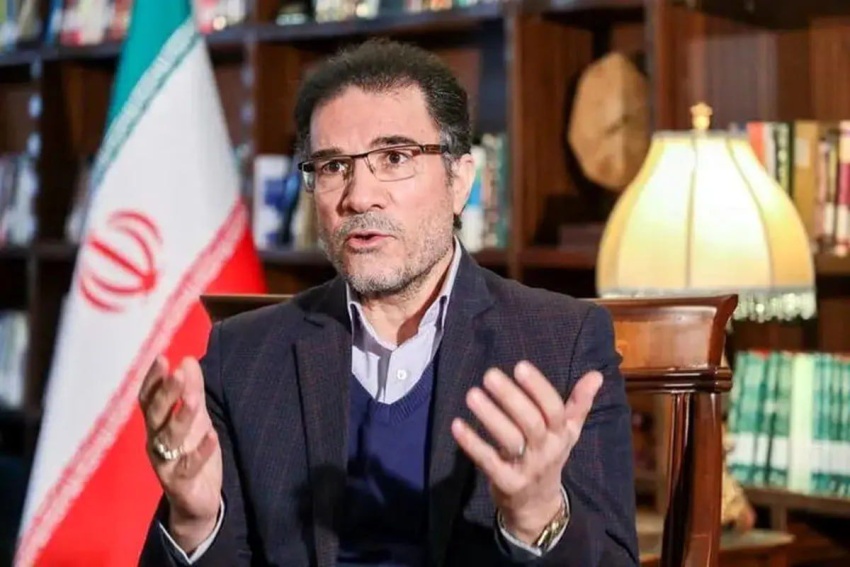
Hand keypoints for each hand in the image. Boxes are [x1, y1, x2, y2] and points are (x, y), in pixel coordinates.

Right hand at [138, 355, 221, 551]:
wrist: (197, 500)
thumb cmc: (192, 453)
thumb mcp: (196, 419)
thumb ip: (193, 391)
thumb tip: (188, 360)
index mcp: (157, 425)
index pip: (149, 399)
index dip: (152, 379)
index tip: (161, 357)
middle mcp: (156, 442)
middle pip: (155, 415)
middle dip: (166, 393)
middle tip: (177, 373)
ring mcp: (166, 463)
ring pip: (170, 438)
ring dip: (181, 417)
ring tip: (193, 398)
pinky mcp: (181, 482)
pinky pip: (189, 465)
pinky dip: (201, 450)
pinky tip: (212, 435)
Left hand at [451, 360, 602, 543]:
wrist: (538, 505)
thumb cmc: (550, 457)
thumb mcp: (569, 432)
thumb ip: (580, 403)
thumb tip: (597, 375)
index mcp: (561, 434)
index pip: (554, 409)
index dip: (538, 388)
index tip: (520, 366)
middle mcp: (547, 450)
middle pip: (531, 422)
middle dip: (511, 397)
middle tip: (489, 375)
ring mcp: (527, 468)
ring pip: (510, 440)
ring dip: (490, 416)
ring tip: (472, 394)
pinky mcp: (506, 483)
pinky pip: (488, 462)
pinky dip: (472, 443)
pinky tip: (457, 424)